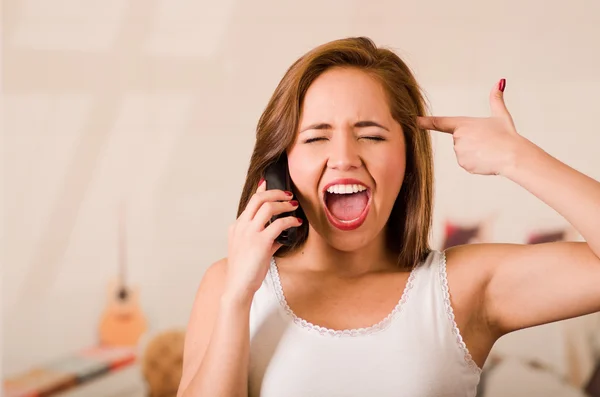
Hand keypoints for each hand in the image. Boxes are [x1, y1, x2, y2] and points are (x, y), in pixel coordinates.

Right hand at [224, 179, 301, 301]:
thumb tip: (280, 235)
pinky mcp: (261, 242)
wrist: (238, 287)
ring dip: (284, 204)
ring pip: (268, 207)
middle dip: (276, 192)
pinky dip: (290, 220)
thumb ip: (264, 239)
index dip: (262, 190)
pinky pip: (279, 224)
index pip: (250, 202)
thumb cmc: (245, 271)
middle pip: (258, 199)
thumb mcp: (251, 251)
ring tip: (294, 206)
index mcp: (237, 227)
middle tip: (289, 195)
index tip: (270, 183)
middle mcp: (241, 226)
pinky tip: (296, 222)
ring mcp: (250, 233)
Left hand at [418, 79, 527, 175]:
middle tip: (487, 141)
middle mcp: (457, 138)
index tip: (414, 121)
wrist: (513, 155)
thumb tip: (500, 82)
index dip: (426, 122)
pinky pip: (467, 163)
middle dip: (471, 141)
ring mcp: (459, 153)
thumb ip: (496, 99)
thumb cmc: (507, 135)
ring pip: (463, 153)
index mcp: (463, 124)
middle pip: (459, 140)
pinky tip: (486, 159)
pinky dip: (476, 162)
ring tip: (488, 150)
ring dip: (474, 152)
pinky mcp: (463, 165)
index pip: (440, 122)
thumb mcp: (501, 116)